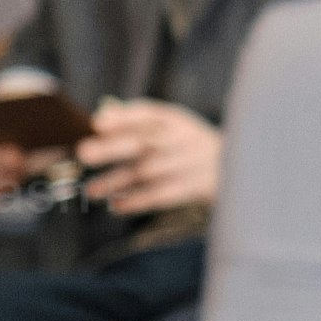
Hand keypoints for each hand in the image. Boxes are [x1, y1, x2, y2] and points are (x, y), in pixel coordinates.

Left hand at [77, 98, 221, 218]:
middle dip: (112, 148)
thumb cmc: (185, 145)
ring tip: (91, 191)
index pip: (147, 114)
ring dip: (116, 181)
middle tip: (83, 153)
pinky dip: (137, 201)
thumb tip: (100, 118)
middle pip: (144, 142)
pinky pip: (162, 195)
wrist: (238, 166)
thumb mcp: (170, 127)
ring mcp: (192, 163)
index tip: (96, 123)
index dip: (122, 117)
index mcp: (175, 119)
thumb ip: (137, 123)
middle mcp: (184, 138)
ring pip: (148, 172)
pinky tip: (116, 206)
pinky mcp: (196, 187)